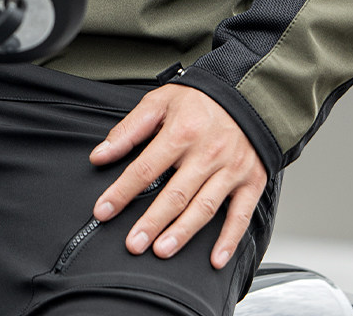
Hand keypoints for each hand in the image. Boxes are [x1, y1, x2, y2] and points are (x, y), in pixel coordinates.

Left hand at [89, 85, 266, 268]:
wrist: (246, 93)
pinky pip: (241, 214)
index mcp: (182, 132)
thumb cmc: (201, 99)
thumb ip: (129, 130)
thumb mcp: (160, 102)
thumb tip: (101, 154)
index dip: (122, 192)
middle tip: (134, 243)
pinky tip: (215, 259)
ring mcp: (231, 169)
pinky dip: (229, 239)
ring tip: (162, 250)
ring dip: (182, 233)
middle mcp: (207, 153)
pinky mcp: (251, 181)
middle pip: (175, 194)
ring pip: (204, 207)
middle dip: (152, 222)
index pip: (145, 168)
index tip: (104, 210)